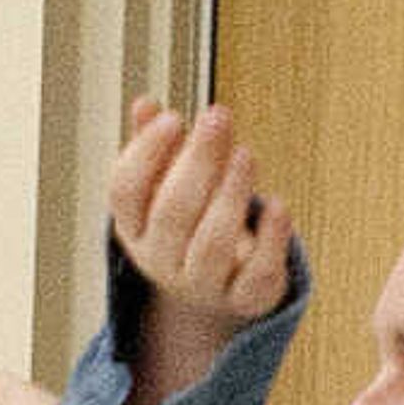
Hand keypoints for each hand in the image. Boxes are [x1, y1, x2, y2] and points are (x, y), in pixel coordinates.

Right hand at [109, 98, 292, 336]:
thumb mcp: (167, 185)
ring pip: (213, 244)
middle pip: (172, 212)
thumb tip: (145, 103)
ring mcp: (203, 285)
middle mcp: (162, 260)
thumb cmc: (192, 222)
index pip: (125, 191)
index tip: (174, 117)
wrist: (216, 290)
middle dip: (197, 162)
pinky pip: (258, 274)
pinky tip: (279, 205)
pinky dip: (271, 239)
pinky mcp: (245, 300)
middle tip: (219, 119)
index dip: (146, 153)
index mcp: (134, 228)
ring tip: (246, 153)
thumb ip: (157, 148)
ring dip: (231, 194)